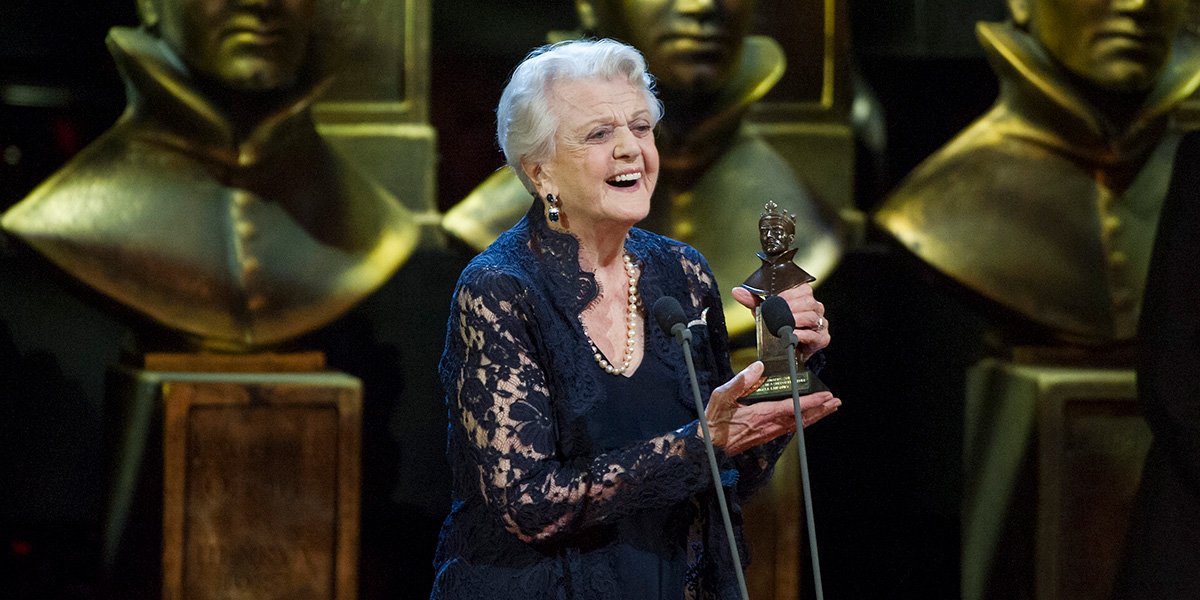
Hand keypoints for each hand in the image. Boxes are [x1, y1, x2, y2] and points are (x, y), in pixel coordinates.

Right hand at [703, 361, 841, 455]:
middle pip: (801, 418)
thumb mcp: (722, 396)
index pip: (792, 408)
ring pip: (798, 425)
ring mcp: (769, 433)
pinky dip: (803, 422)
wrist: (709, 446)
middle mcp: (769, 426)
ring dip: (815, 416)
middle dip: (820, 410)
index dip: (810, 402)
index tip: (825, 397)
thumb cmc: (714, 421)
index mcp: (760, 414)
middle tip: (835, 402)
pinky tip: (807, 418)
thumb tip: (759, 367)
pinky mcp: (766, 436)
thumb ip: (741, 381)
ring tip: (829, 408)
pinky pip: (790, 428)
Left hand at [732, 284, 829, 358]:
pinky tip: (792, 335)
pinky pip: (814, 334)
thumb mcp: (765, 312)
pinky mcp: (822, 338)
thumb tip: (737, 291)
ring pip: (811, 316)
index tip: (777, 299)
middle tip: (778, 315)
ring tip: (785, 326)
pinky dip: (801, 334)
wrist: (787, 352)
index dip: (789, 294)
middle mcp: (816, 307)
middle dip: (791, 308)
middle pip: (808, 302)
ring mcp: (821, 322)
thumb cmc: (779, 327)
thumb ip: (752, 301)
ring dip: (796, 320)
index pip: (802, 288)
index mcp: (804, 296)